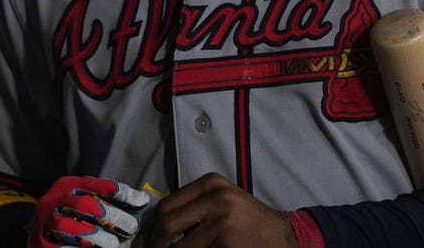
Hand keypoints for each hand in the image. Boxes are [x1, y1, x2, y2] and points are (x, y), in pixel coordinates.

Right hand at [28, 175, 150, 247]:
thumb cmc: (72, 215)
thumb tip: (140, 200)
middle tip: (131, 227)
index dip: (122, 193)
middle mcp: (53, 200)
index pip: (98, 185)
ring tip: (113, 244)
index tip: (141, 201)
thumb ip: (105, 199)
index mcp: (67, 185)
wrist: (42, 232)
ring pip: (71, 227)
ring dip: (96, 236)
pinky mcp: (42, 243)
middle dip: (112, 216)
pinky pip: (62, 246)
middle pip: (86, 205)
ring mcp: (45, 222)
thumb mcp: (85, 200)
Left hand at [133, 172, 295, 247]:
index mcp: (210, 183)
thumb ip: (193, 207)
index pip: (165, 205)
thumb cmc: (246, 222)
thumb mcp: (221, 203)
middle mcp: (215, 195)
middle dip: (153, 244)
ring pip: (178, 246)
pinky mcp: (225, 238)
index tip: (144, 242)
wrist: (280, 236)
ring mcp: (221, 217)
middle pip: (166, 224)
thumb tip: (153, 227)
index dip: (150, 228)